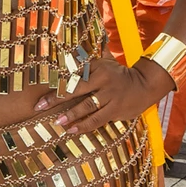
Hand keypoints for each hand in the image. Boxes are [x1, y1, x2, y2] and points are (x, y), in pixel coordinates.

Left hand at [33, 55, 170, 136]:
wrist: (145, 84)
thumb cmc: (120, 74)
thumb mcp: (106, 62)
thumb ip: (90, 60)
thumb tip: (74, 56)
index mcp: (97, 68)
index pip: (73, 76)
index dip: (56, 85)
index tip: (41, 93)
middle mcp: (102, 81)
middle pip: (75, 90)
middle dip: (56, 99)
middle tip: (40, 107)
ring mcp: (110, 96)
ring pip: (86, 107)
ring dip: (70, 115)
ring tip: (57, 122)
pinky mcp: (116, 110)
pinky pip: (97, 119)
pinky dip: (84, 125)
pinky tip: (72, 130)